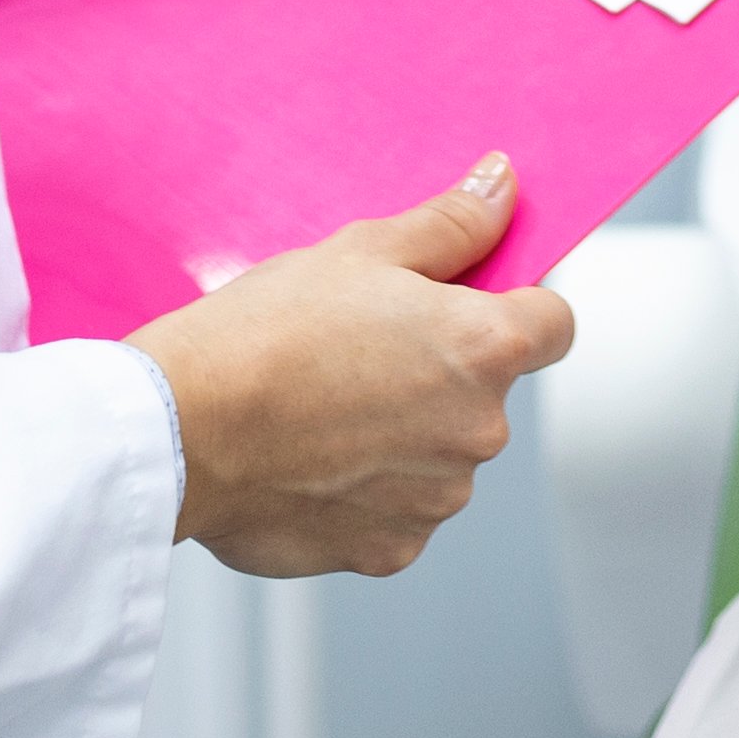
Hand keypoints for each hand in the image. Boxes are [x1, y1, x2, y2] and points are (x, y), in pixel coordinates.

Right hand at [132, 155, 577, 577]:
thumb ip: (451, 225)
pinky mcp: (390, 550)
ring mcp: (436, 499)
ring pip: (438, 453)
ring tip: (320, 407)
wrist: (184, 431)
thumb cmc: (266, 333)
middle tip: (359, 348)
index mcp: (485, 349)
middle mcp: (480, 432)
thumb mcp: (362, 251)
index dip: (516, 306)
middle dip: (439, 371)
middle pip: (487, 392)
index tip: (467, 302)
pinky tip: (307, 459)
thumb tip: (503, 187)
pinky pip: (395, 509)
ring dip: (402, 433)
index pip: (554, 324)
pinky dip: (363, 490)